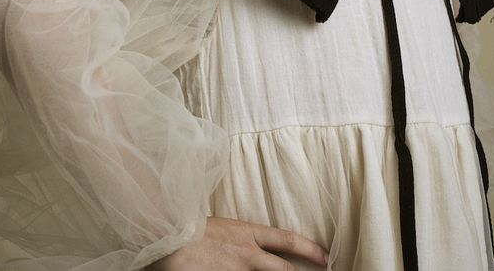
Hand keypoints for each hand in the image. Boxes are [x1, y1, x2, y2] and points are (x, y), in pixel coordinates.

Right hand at [147, 216, 328, 269]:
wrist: (166, 233)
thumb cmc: (191, 226)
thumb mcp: (223, 226)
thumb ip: (243, 238)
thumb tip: (258, 248)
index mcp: (247, 233)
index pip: (286, 239)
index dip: (309, 249)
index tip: (326, 257)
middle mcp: (247, 253)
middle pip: (283, 269)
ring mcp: (236, 270)